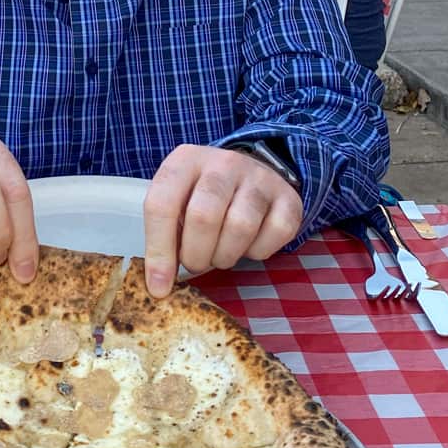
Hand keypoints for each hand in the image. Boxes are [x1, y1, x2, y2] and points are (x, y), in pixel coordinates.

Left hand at [143, 145, 303, 297]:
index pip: (162, 204)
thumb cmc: (204, 197)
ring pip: (240, 227)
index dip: (158, 251)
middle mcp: (223, 162)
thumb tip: (158, 285)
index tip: (159, 286)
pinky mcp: (288, 196)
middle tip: (196, 263)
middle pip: (203, 216)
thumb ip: (165, 235)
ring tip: (219, 254)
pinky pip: (274, 234)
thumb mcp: (178, 203)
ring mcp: (259, 176)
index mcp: (185, 160)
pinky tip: (248, 245)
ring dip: (225, 256)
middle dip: (196, 255)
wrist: (251, 174)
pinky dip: (258, 252)